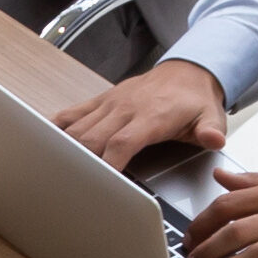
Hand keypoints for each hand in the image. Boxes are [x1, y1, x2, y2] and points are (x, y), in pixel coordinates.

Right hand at [55, 58, 231, 172]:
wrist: (187, 71)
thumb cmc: (195, 100)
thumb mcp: (212, 115)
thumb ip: (211, 130)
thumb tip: (214, 140)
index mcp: (151, 116)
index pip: (122, 142)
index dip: (108, 163)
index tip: (101, 183)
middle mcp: (125, 108)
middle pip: (92, 139)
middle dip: (81, 163)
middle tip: (74, 186)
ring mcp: (109, 104)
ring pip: (76, 129)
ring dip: (65, 150)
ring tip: (55, 173)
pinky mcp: (99, 101)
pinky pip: (70, 114)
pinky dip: (54, 129)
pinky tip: (43, 144)